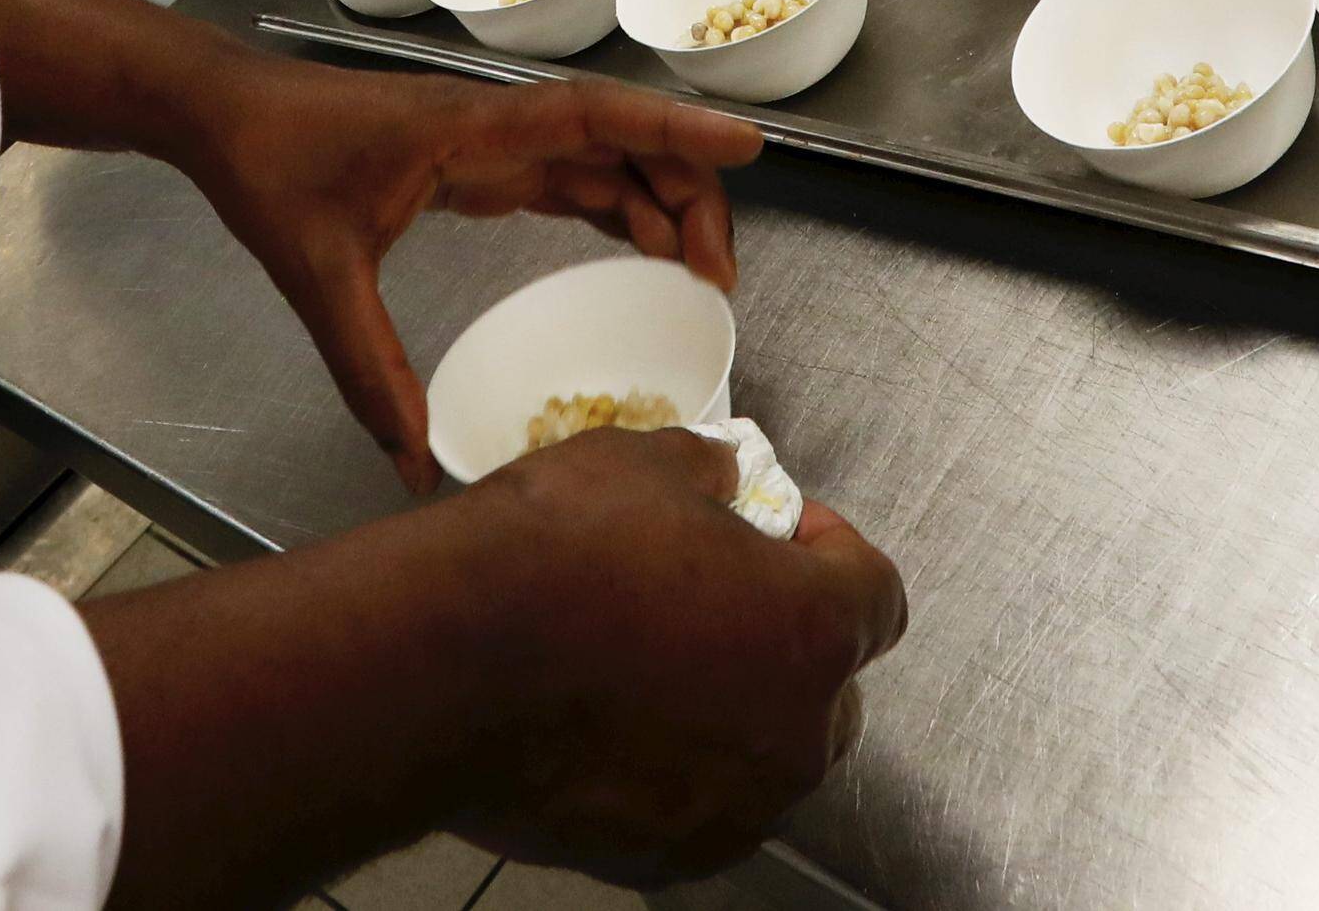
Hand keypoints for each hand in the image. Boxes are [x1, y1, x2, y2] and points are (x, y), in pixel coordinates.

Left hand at [182, 57, 758, 484]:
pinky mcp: (474, 160)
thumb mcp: (318, 274)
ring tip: (702, 273)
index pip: (593, 117)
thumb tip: (412, 466)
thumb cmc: (269, 166)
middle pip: (620, 141)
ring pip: (601, 158)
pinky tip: (641, 244)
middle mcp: (493, 125)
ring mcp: (486, 139)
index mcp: (470, 129)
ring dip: (658, 201)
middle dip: (685, 191)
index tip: (746, 148)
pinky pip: (567, 175)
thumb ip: (368, 371)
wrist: (225, 115)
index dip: (675, 130)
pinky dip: (614, 206)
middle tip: (722, 275)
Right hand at [440, 429, 909, 880]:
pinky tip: (614, 720)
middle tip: (719, 593)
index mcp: (812, 630)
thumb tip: (717, 476)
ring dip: (734, 709)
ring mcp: (730, 807)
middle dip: (788, 638)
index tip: (785, 533)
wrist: (442, 664)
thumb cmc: (544, 563)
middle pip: (831, 685)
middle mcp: (790, 735)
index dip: (831, 550)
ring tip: (656, 659)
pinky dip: (676, 768)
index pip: (877, 593)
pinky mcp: (664, 854)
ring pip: (767, 755)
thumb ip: (708, 473)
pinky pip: (700, 805)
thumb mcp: (644, 464)